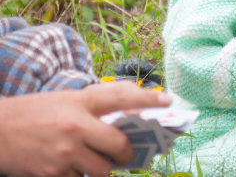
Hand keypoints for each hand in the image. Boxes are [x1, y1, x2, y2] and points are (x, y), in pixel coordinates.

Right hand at [0, 81, 171, 176]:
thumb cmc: (36, 112)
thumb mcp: (67, 99)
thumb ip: (97, 104)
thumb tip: (131, 109)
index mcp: (81, 102)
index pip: (123, 96)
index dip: (149, 98)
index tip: (168, 100)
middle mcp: (76, 126)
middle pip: (120, 145)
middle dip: (127, 154)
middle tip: (125, 155)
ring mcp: (65, 153)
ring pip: (103, 170)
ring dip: (103, 169)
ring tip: (92, 161)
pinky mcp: (52, 174)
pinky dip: (79, 176)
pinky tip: (69, 167)